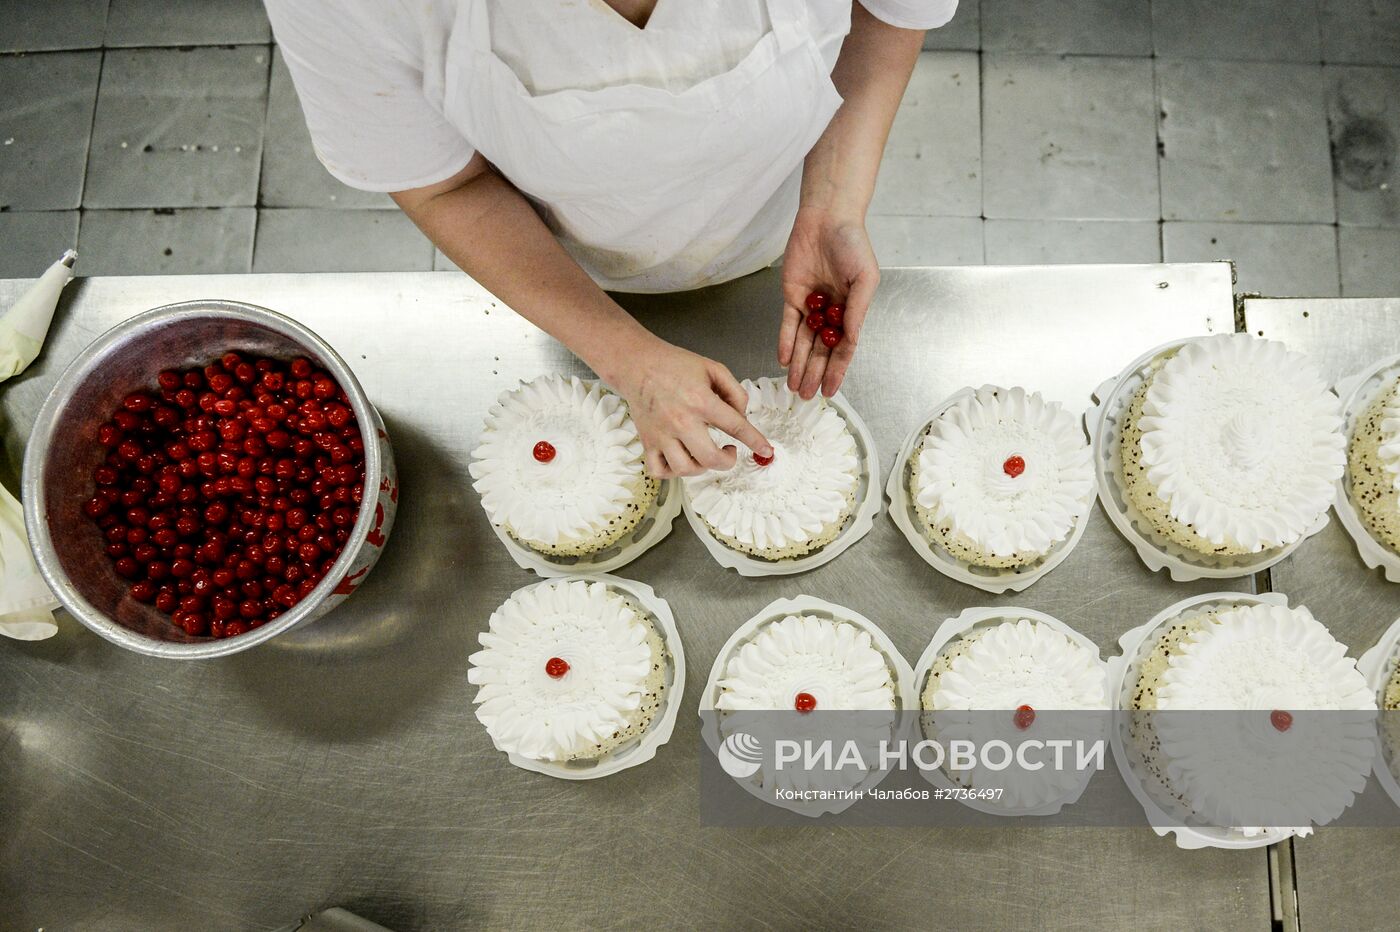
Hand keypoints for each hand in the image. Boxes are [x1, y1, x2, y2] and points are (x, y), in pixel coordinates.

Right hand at [610, 337, 771, 478]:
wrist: (637, 364)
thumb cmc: (674, 364)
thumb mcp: (712, 368)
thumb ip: (734, 392)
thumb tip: (743, 415)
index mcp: (700, 401)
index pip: (736, 427)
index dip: (755, 441)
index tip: (766, 450)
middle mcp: (681, 421)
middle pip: (711, 458)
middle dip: (728, 461)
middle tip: (729, 452)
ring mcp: (662, 435)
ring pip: (685, 469)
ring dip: (702, 468)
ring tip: (705, 454)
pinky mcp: (647, 442)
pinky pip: (659, 471)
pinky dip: (673, 472)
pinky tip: (682, 460)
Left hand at [778, 204, 878, 398]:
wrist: (828, 218)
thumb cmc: (853, 244)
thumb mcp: (865, 279)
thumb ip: (857, 311)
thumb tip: (851, 340)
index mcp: (852, 310)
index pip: (844, 348)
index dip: (837, 370)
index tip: (831, 390)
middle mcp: (831, 312)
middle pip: (820, 350)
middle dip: (814, 373)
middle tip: (807, 396)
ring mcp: (810, 305)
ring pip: (803, 342)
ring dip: (799, 364)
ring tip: (794, 386)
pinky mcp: (791, 296)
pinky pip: (787, 324)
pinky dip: (785, 341)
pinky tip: (784, 359)